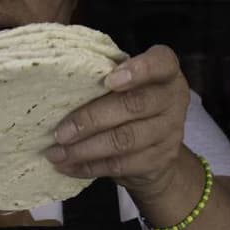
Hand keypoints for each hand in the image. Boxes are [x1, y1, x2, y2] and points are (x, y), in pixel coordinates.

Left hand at [46, 45, 190, 202]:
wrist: (155, 155)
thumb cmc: (130, 108)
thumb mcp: (126, 87)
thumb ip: (106, 80)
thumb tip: (59, 85)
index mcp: (166, 73)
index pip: (162, 63)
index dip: (138, 70)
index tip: (108, 80)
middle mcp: (172, 100)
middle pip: (134, 105)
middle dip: (91, 119)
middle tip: (60, 132)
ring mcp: (169, 133)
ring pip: (124, 140)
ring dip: (85, 148)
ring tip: (57, 153)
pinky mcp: (158, 161)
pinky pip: (119, 165)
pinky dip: (89, 166)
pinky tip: (67, 166)